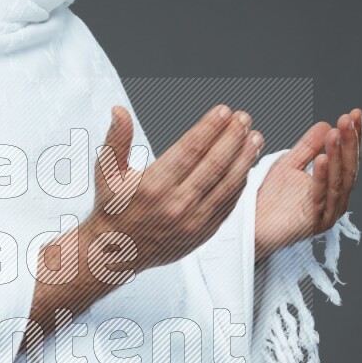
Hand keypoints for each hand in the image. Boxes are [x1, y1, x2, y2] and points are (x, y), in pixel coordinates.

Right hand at [89, 103, 264, 272]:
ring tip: (254, 139)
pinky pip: (227, 205)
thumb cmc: (113, 209)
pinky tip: (245, 167)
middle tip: (243, 120)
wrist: (116, 251)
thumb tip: (119, 111)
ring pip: (227, 184)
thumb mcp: (107, 172)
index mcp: (153, 186)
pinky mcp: (202, 233)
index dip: (210, 127)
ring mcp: (192, 221)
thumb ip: (116, 139)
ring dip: (244, 159)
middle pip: (214, 164)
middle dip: (233, 137)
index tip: (223, 111)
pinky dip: (239, 184)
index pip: (190, 149)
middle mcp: (175, 204)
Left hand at [254, 109, 361, 261]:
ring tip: (336, 133)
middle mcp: (335, 201)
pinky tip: (322, 159)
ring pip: (338, 181)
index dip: (353, 136)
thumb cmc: (269, 198)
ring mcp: (327, 213)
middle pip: (348, 168)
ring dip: (338, 156)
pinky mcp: (314, 224)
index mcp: (333, 187)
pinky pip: (320, 197)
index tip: (355, 113)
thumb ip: (308, 147)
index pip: (348, 158)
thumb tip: (326, 124)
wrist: (249, 225)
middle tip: (349, 119)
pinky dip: (322, 177)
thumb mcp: (290, 164)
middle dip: (350, 142)